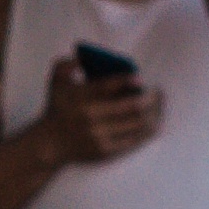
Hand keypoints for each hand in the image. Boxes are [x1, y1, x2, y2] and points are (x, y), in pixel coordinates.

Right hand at [33, 55, 161, 166]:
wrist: (50, 144)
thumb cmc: (58, 108)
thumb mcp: (56, 82)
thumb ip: (66, 64)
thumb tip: (82, 58)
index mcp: (80, 98)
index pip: (108, 86)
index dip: (128, 80)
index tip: (139, 78)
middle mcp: (91, 118)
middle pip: (132, 106)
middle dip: (151, 98)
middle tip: (158, 91)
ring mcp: (100, 136)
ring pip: (138, 123)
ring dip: (154, 112)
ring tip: (158, 104)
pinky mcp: (107, 151)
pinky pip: (136, 139)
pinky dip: (148, 128)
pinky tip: (153, 120)